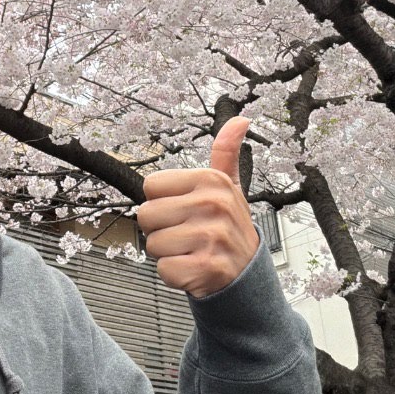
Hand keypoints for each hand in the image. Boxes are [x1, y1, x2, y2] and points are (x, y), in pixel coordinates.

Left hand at [138, 117, 259, 297]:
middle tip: (188, 233)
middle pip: (146, 215)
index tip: (185, 209)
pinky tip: (194, 267)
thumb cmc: (228, 226)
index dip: (162, 201)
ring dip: (168, 252)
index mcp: (211, 180)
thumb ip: (226, 152)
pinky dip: (175, 274)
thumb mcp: (228, 186)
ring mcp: (211, 237)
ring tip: (191, 250)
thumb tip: (239, 119)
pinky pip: (163, 269)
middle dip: (162, 229)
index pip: (150, 186)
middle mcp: (213, 205)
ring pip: (153, 244)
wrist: (248, 272)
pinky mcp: (206, 267)